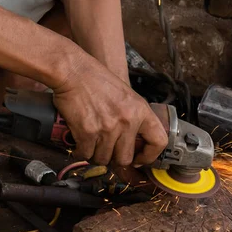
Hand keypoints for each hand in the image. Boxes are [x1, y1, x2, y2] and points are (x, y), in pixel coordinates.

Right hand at [52, 54, 167, 165]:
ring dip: (97, 156)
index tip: (139, 159)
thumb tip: (135, 142)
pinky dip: (81, 153)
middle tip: (108, 153)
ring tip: (92, 146)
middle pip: (125, 158)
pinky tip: (80, 145)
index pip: (159, 141)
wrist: (73, 72)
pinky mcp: (88, 132)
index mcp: (141, 111)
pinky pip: (86, 154)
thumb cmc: (98, 81)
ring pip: (104, 159)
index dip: (149, 156)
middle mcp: (127, 121)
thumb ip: (134, 117)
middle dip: (115, 159)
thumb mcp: (127, 96)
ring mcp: (108, 128)